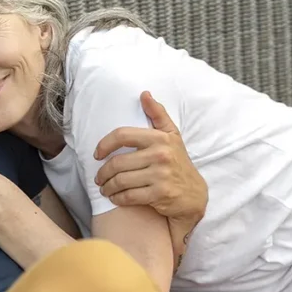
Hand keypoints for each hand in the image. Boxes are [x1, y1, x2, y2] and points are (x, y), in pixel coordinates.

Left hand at [93, 91, 207, 267]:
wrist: (195, 194)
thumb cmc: (179, 162)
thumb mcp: (172, 136)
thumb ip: (158, 114)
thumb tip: (144, 94)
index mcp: (160, 138)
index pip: (123, 135)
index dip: (105, 144)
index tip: (97, 154)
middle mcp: (161, 155)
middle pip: (118, 162)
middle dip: (103, 172)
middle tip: (99, 178)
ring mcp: (161, 175)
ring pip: (121, 181)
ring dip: (108, 187)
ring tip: (105, 188)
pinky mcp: (159, 194)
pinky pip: (129, 196)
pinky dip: (118, 198)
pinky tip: (115, 197)